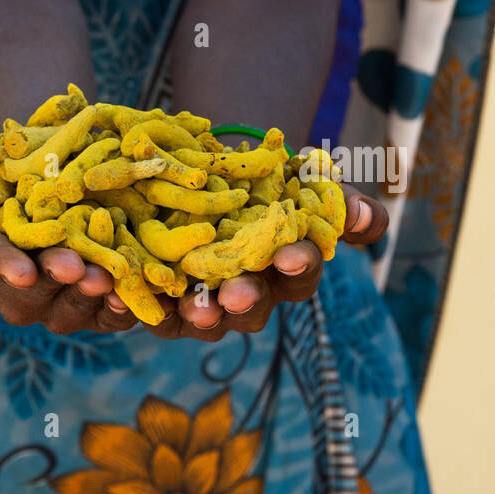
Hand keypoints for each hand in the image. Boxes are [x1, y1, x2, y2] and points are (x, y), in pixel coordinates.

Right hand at [0, 162, 139, 334]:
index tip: (23, 271)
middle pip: (32, 295)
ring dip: (87, 296)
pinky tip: (127, 298)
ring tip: (104, 277)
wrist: (49, 182)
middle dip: (55, 279)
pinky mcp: (92, 310)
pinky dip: (118, 314)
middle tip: (75, 267)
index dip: (4, 267)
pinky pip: (104, 321)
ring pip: (68, 311)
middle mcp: (15, 292)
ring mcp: (54, 304)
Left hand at [144, 183, 387, 341]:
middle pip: (250, 308)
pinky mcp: (159, 300)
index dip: (298, 265)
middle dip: (244, 300)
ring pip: (201, 320)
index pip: (299, 274)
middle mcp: (247, 295)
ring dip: (194, 316)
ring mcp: (202, 302)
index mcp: (284, 270)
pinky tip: (124, 294)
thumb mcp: (302, 183)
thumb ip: (336, 202)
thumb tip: (370, 218)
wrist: (202, 173)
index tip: (291, 253)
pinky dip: (137, 307)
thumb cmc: (264, 182)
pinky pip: (150, 311)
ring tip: (187, 306)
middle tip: (235, 293)